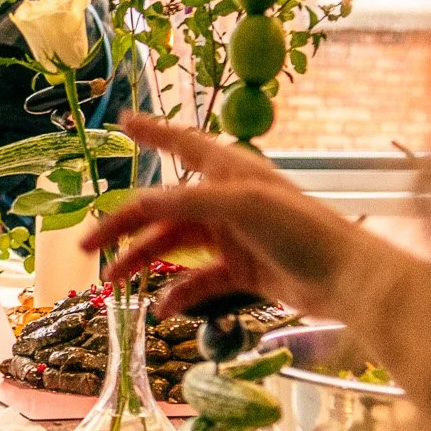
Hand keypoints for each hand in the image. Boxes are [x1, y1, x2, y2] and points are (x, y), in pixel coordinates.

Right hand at [83, 114, 400, 320]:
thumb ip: (185, 202)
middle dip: (122, 225)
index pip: (181, 143)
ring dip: (142, 262)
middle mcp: (225, 200)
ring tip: (113, 283)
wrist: (345, 278)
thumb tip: (137, 203)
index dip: (153, 131)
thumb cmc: (299, 229)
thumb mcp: (239, 206)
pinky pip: (199, 280)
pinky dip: (180, 293)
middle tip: (86, 245)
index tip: (124, 120)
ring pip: (173, 246)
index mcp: (227, 171)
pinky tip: (163, 309)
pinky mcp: (242, 270)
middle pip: (162, 209)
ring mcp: (232, 236)